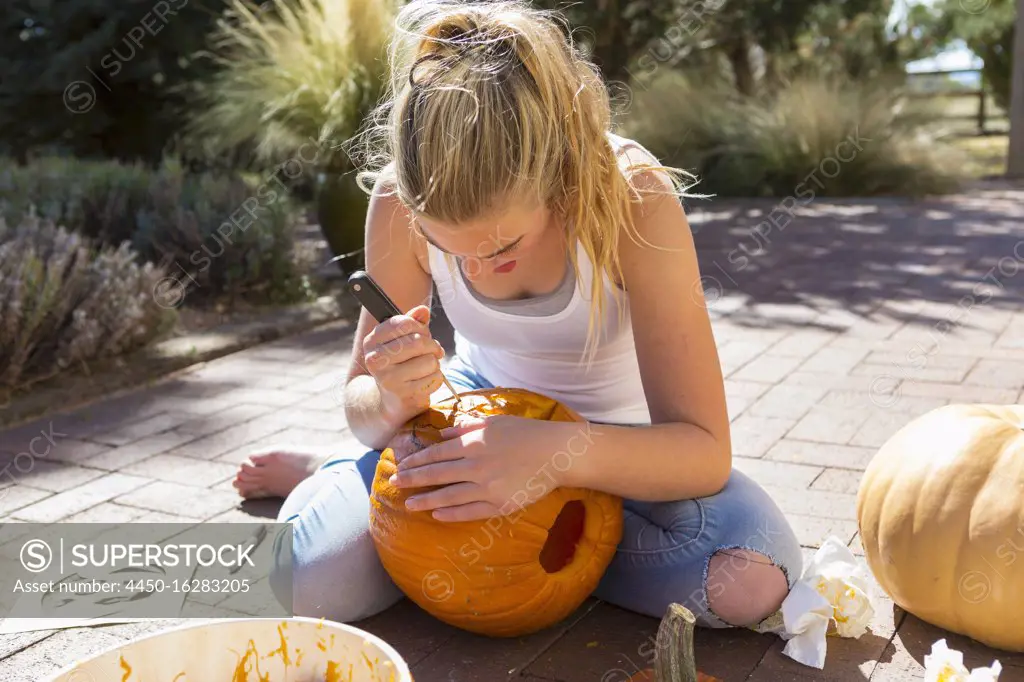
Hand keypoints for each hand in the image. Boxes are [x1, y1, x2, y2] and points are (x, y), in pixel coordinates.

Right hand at [361, 305, 446, 420]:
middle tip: (434, 350)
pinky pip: (435, 378)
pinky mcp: (404, 394)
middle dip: (432, 345)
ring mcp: (388, 378)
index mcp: (372, 341)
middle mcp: (375, 359)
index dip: (420, 326)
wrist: (391, 400)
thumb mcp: (400, 340)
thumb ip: (411, 323)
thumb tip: (422, 310)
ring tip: (427, 367)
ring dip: (435, 363)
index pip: (403, 323)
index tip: (423, 333)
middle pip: (418, 341)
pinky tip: (425, 381)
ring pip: (430, 360)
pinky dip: (436, 378)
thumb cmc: (399, 364)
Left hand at [390, 415, 576, 521]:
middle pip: (437, 474)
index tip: (402, 465)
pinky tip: (437, 514)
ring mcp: (487, 488)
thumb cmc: (525, 433)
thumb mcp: (494, 422)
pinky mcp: (500, 505)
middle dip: (413, 479)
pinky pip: (470, 512)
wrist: (556, 454)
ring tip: (409, 504)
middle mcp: (476, 466)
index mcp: (474, 444)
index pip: (437, 454)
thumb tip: (442, 434)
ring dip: (426, 500)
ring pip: (449, 496)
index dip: (417, 460)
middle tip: (395, 483)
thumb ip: (466, 428)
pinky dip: (452, 514)